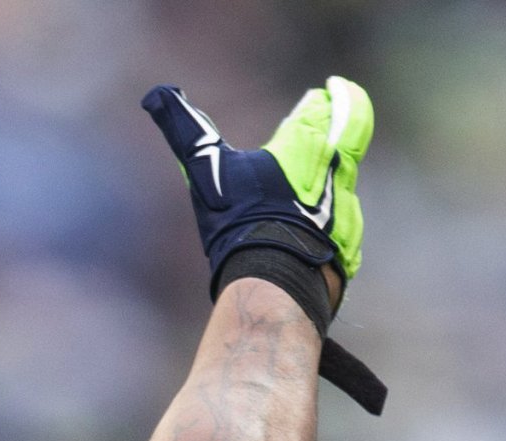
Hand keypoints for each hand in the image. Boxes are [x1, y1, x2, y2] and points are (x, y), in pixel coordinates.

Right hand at [142, 77, 374, 287]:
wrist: (273, 284)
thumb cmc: (240, 221)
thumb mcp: (205, 169)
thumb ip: (184, 129)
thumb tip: (154, 96)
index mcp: (306, 145)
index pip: (329, 108)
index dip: (332, 97)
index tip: (329, 91)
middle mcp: (335, 171)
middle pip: (350, 133)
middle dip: (342, 121)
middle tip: (336, 113)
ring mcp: (347, 210)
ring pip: (345, 180)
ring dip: (329, 176)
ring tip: (309, 181)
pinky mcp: (349, 244)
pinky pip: (342, 221)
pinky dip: (328, 218)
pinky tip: (310, 229)